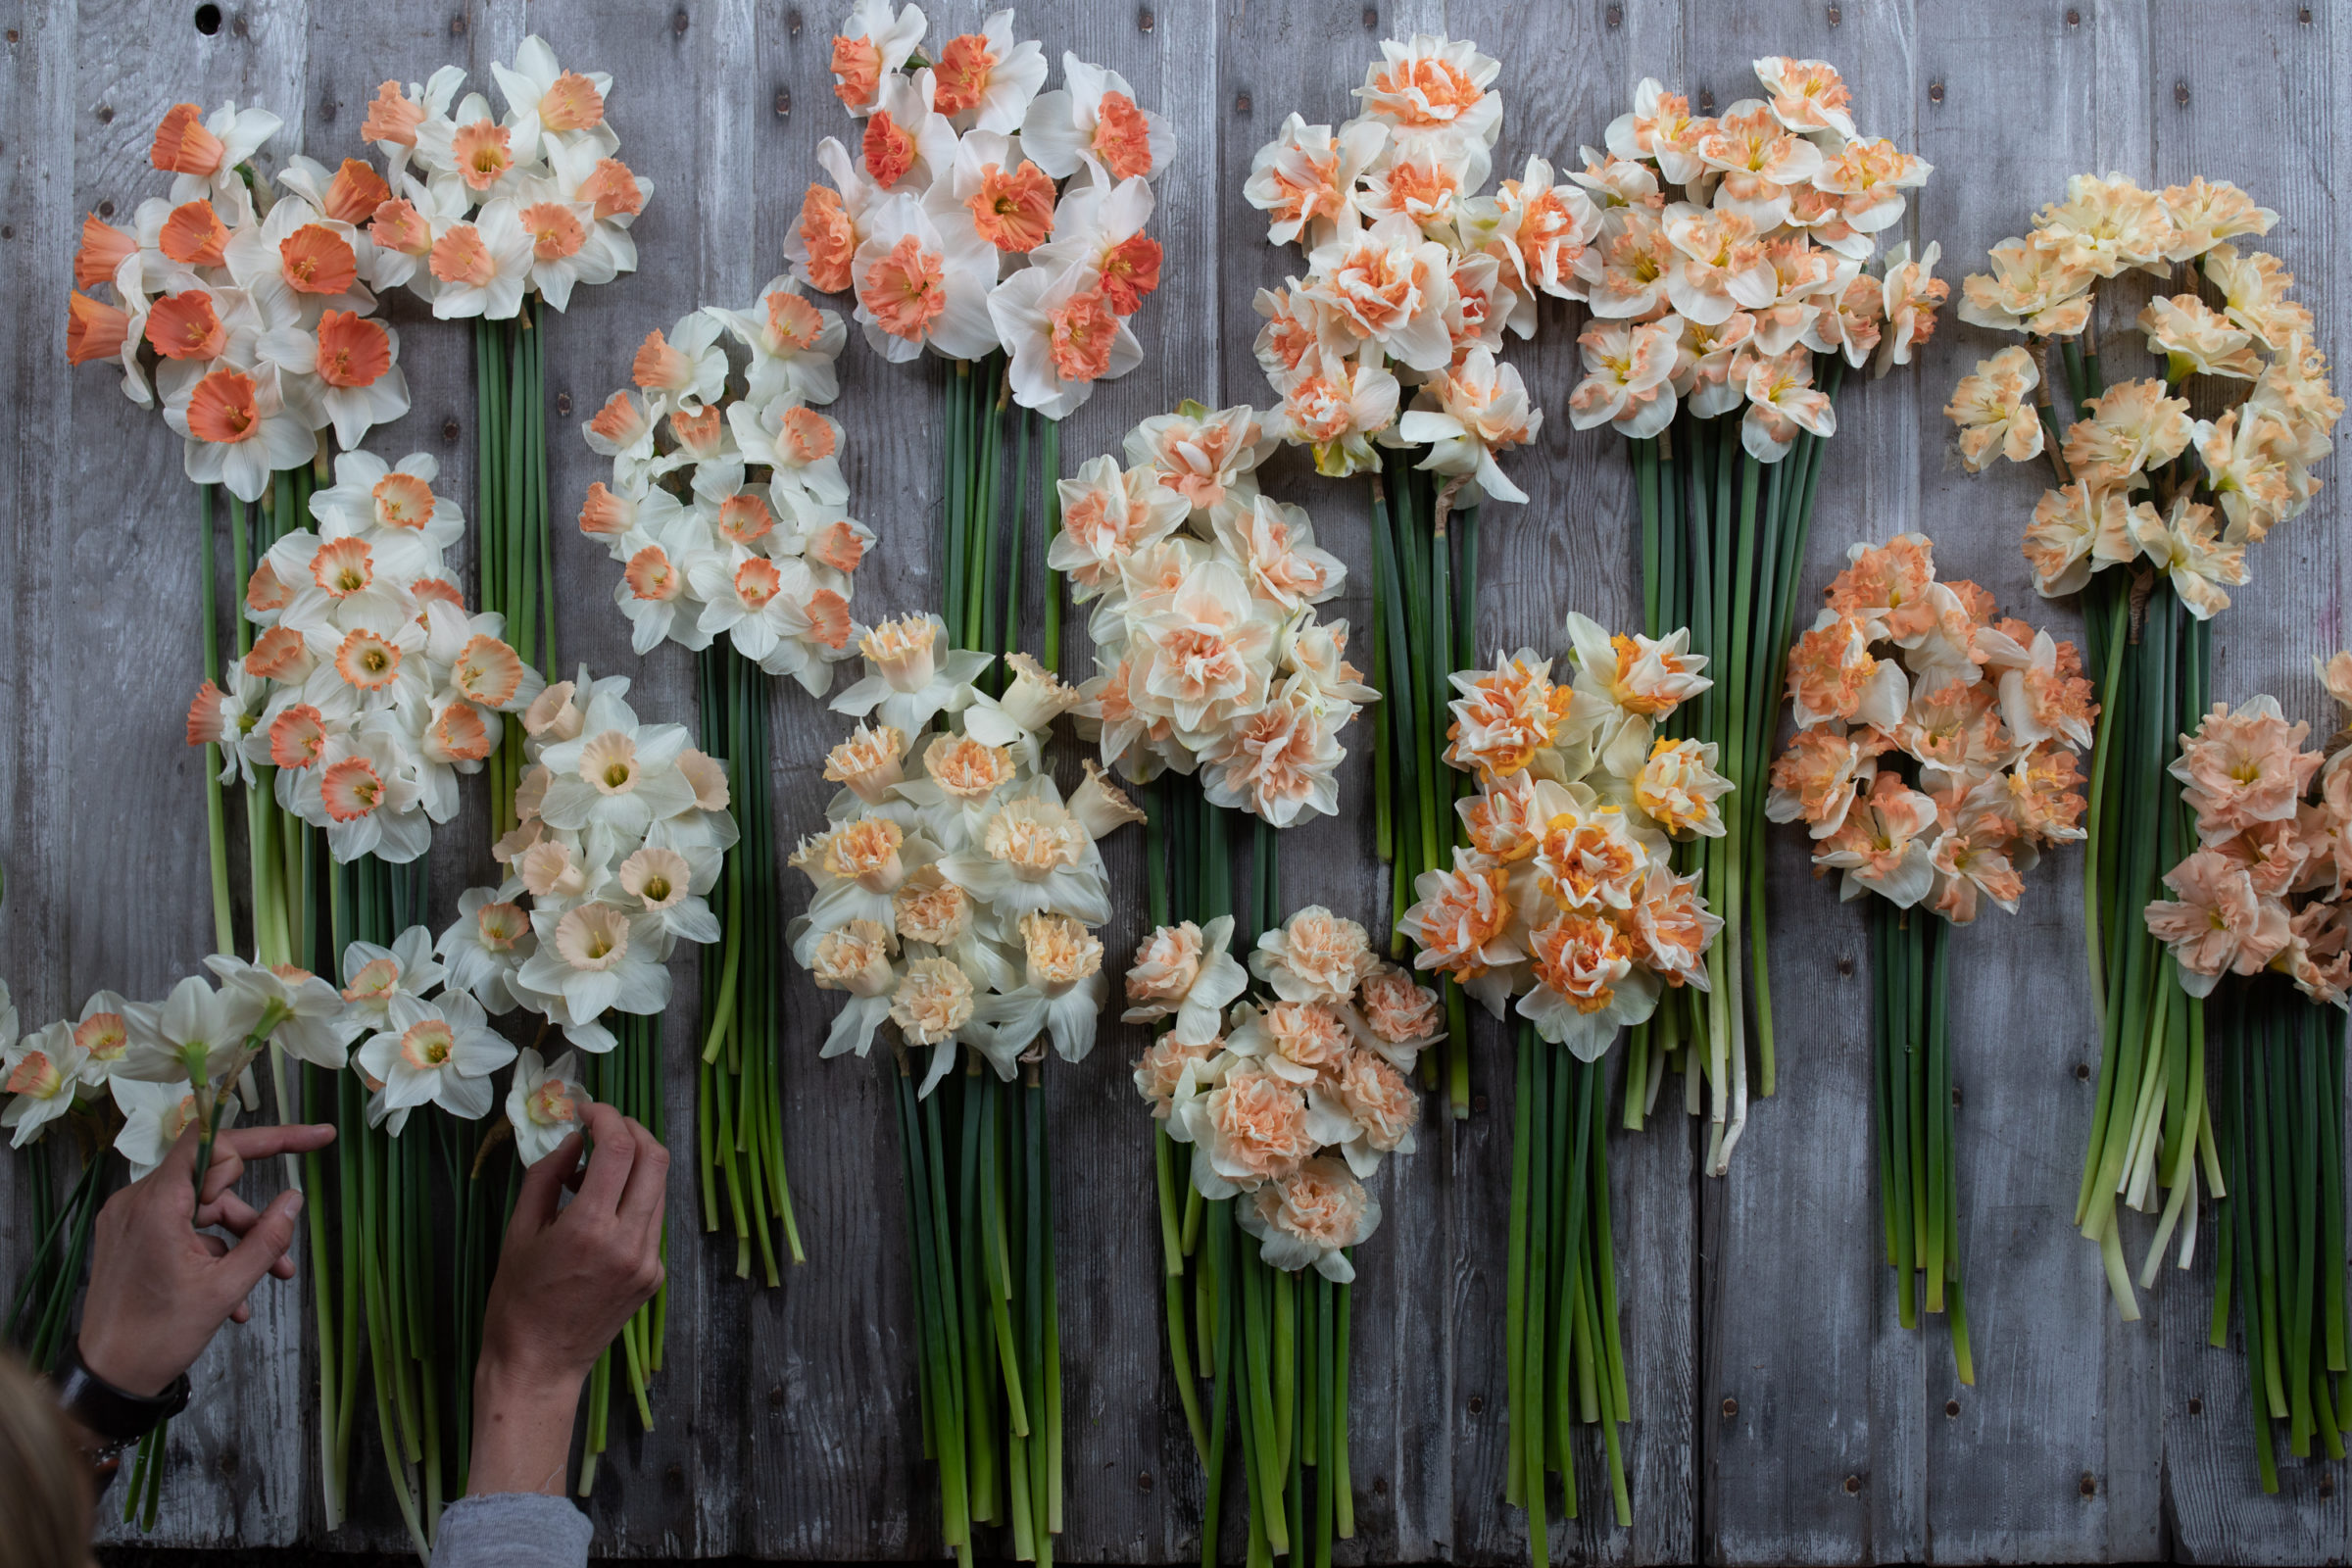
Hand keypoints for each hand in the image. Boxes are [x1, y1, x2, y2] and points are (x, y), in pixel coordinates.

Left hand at [78, 1122, 335, 1397]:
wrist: (108, 1379)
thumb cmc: (157, 1338)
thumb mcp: (225, 1289)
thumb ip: (266, 1239)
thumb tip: (294, 1200)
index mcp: (157, 1205)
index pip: (217, 1142)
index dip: (270, 1137)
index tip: (315, 1138)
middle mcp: (137, 1202)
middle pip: (215, 1180)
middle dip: (254, 1212)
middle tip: (282, 1249)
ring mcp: (131, 1220)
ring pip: (204, 1208)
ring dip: (239, 1238)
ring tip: (269, 1278)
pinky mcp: (131, 1238)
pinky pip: (185, 1228)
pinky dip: (214, 1251)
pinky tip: (234, 1293)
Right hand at [468, 1105, 667, 1495]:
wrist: (538, 1366)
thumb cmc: (517, 1301)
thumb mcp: (519, 1232)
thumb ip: (547, 1176)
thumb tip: (573, 1139)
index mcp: (591, 1230)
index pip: (619, 1148)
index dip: (605, 1116)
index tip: (584, 1109)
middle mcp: (630, 1243)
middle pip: (655, 1158)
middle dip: (630, 1129)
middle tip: (600, 1125)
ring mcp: (649, 1262)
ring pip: (659, 1187)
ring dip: (633, 1163)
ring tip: (591, 1170)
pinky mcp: (655, 1275)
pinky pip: (653, 1219)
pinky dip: (633, 1198)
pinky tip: (601, 1208)